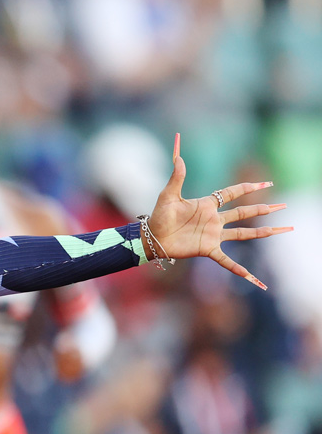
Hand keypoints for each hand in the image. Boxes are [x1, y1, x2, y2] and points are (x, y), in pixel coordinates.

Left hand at [147, 133, 291, 288]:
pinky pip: (225, 260)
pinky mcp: (207, 249)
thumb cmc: (159, 216)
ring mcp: (213, 235)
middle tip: (281, 205)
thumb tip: (179, 157)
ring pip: (242, 234)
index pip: (231, 194)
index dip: (247, 188)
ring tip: (279, 230)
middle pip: (243, 213)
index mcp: (207, 205)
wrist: (152, 238)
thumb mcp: (168, 195)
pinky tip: (250, 276)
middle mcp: (214, 220)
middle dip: (261, 209)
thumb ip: (177, 177)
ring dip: (261, 233)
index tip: (264, 184)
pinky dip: (237, 268)